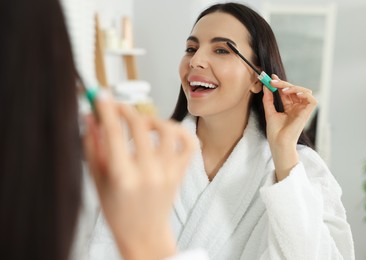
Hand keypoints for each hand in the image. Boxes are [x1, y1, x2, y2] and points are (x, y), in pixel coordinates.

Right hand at [84, 91, 194, 259]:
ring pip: (166, 128)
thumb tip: (90, 117)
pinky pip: (189, 142)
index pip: (113, 131)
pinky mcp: (181, 172)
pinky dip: (180, 130)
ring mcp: (169, 172)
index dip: (106, 109)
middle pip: (138, 124)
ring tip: (141, 123)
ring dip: (151, 119)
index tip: (101, 97)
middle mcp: (148, 172)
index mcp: (123, 177)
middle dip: (124, 110)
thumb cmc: (119, 212)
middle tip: (116, 108)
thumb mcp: (97, 180)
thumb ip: (92, 146)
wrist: (144, 234)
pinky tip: (167, 130)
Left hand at [262, 74, 316, 180]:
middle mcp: (297, 107)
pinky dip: (305, 94)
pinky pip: (312, 99)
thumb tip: (266, 86)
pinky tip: (295, 94)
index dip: (280, 83)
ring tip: (282, 90)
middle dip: (283, 83)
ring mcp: (302, 110)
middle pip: (294, 90)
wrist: (278, 142)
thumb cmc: (274, 131)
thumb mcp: (269, 112)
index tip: (271, 77)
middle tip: (273, 81)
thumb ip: (268, 99)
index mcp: (289, 107)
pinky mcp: (307, 113)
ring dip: (293, 87)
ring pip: (304, 91)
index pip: (286, 92)